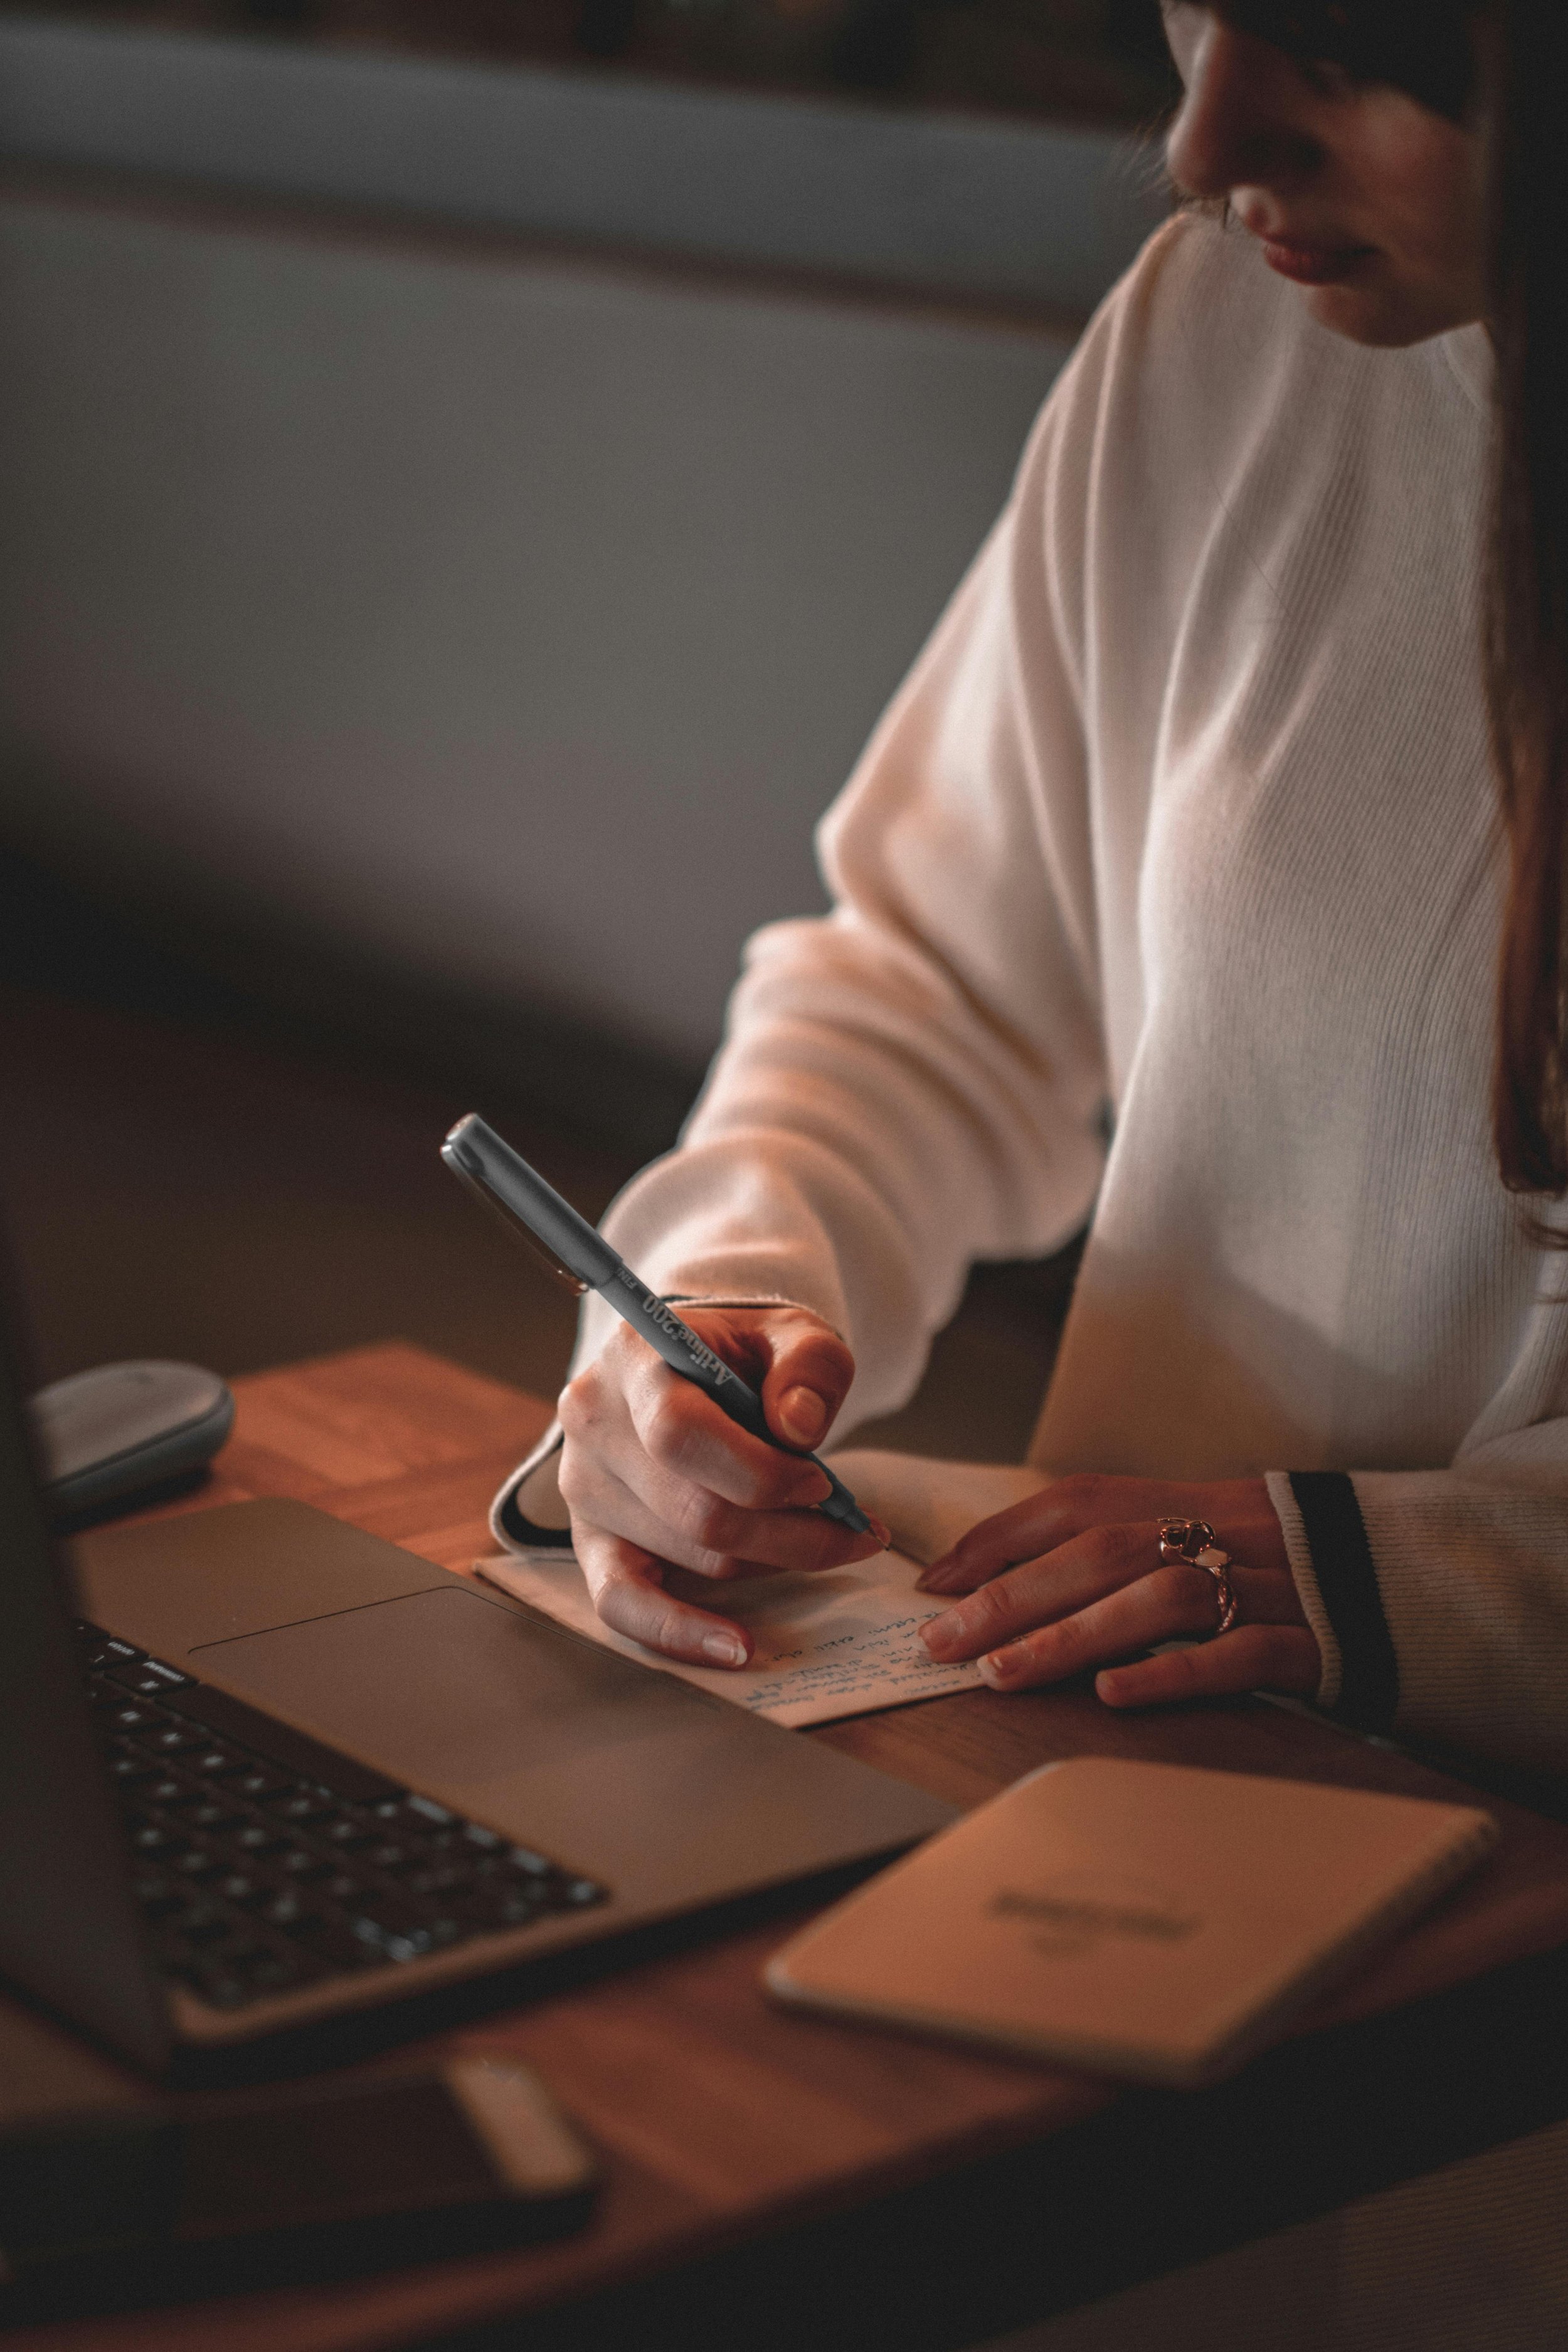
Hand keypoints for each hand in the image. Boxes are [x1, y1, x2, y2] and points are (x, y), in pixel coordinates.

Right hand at [557, 1305, 887, 1668]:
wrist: (694, 1368)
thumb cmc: (745, 1355)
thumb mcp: (793, 1332)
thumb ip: (809, 1365)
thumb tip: (800, 1426)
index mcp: (632, 1359)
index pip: (681, 1435)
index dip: (762, 1473)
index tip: (823, 1483)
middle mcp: (591, 1423)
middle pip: (695, 1510)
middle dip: (791, 1533)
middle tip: (853, 1530)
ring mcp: (585, 1488)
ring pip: (690, 1556)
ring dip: (771, 1560)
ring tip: (821, 1540)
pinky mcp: (591, 1540)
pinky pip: (622, 1604)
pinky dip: (681, 1632)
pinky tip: (738, 1648)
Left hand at [917, 1473, 1318, 1706]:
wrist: (1404, 1576)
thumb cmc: (1272, 1565)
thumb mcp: (1197, 1536)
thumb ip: (1114, 1552)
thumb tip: (992, 1587)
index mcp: (1186, 1500)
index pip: (1076, 1503)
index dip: (1001, 1540)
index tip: (933, 1586)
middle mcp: (1220, 1533)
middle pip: (1104, 1549)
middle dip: (1014, 1593)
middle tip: (944, 1640)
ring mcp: (1268, 1586)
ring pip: (1159, 1598)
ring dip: (1073, 1633)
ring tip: (1005, 1673)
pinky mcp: (1310, 1644)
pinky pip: (1237, 1654)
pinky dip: (1172, 1674)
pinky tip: (1114, 1697)